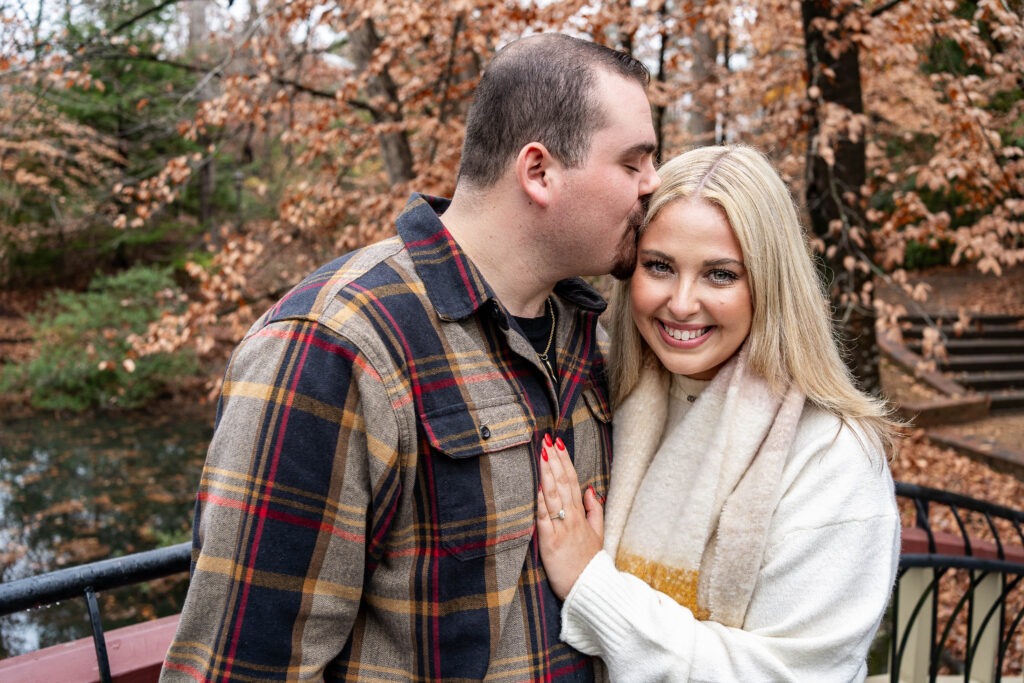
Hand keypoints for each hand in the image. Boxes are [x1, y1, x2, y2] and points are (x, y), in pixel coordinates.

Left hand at [536, 434, 603, 599]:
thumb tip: (590, 488)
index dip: (565, 462)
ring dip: (547, 473)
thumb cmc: (590, 563)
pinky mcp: (550, 542)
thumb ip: (594, 510)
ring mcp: (561, 529)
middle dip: (555, 460)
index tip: (559, 444)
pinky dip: (542, 502)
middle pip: (563, 483)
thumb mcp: (599, 534)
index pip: (573, 481)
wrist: (590, 589)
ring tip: (542, 454)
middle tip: (548, 440)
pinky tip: (538, 486)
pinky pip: (545, 518)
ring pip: (553, 496)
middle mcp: (572, 518)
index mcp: (582, 515)